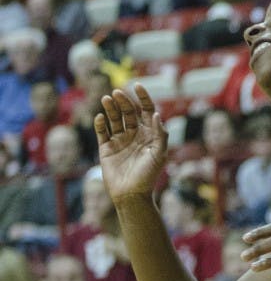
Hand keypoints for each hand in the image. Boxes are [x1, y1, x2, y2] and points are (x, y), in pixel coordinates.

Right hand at [94, 85, 168, 202]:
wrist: (132, 195)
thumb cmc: (149, 175)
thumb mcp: (160, 154)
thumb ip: (160, 134)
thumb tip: (156, 114)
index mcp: (150, 133)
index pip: (146, 110)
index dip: (143, 97)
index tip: (138, 85)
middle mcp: (135, 134)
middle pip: (129, 112)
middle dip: (124, 101)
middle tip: (117, 93)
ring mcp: (120, 140)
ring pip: (114, 119)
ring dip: (111, 108)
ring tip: (106, 98)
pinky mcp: (106, 148)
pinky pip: (102, 132)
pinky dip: (100, 124)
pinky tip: (100, 118)